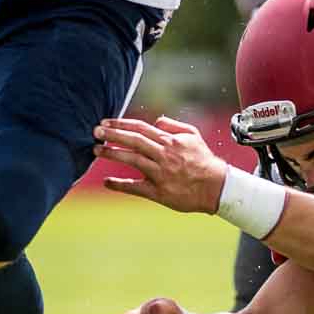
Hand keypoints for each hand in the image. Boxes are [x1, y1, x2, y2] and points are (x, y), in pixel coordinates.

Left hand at [94, 115, 226, 211]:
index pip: (141, 128)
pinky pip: (136, 187)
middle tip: (95, 131)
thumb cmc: (205, 161)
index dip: (121, 124)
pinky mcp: (159, 192)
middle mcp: (164, 155)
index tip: (106, 122)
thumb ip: (173, 125)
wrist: (217, 187)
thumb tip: (155, 121)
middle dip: (112, 135)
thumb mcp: (194, 136)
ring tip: (96, 150)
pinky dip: (120, 184)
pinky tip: (107, 181)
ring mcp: (161, 173)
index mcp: (170, 141)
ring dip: (112, 154)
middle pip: (134, 141)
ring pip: (132, 160)